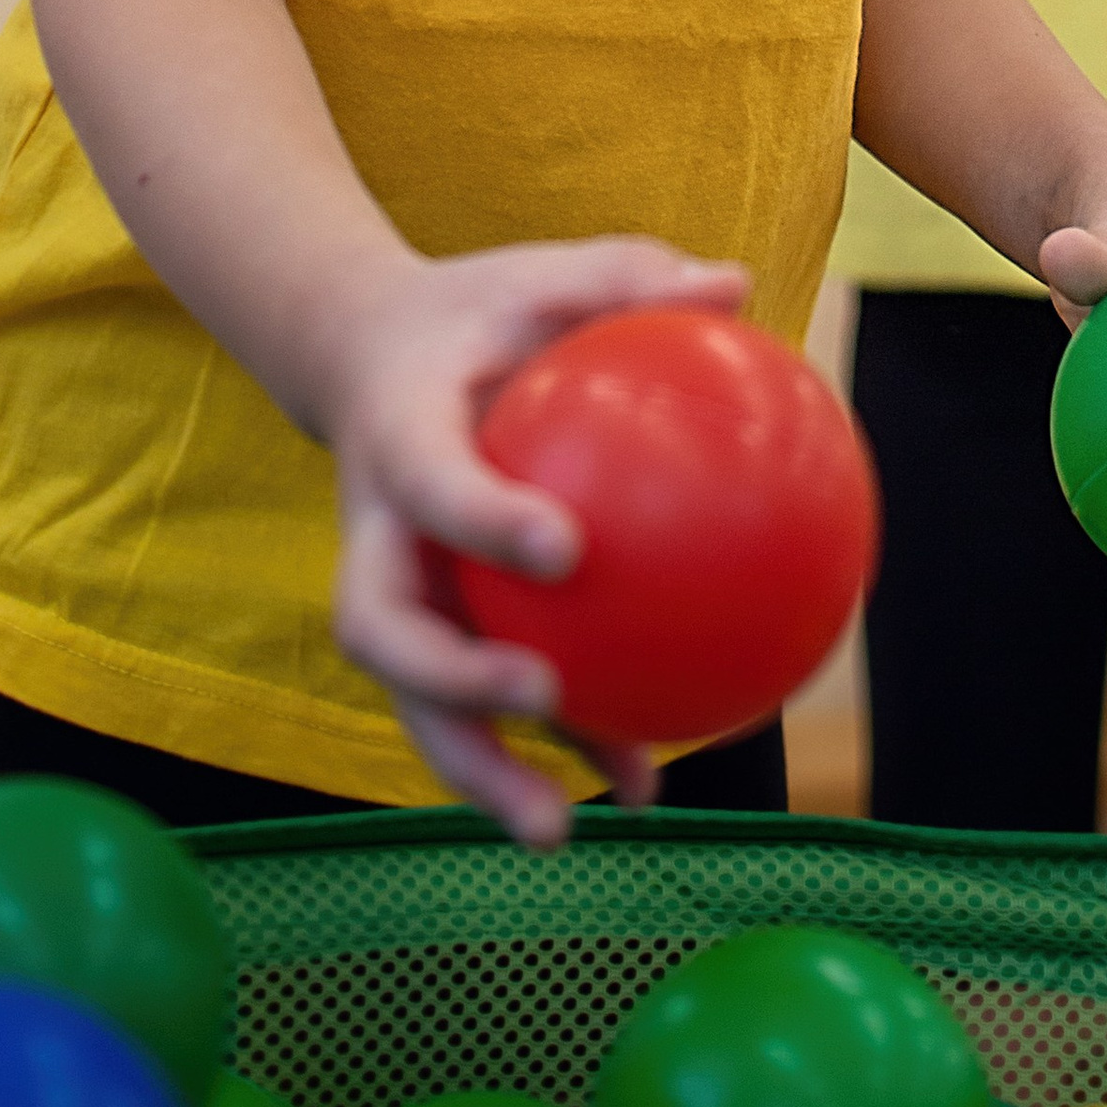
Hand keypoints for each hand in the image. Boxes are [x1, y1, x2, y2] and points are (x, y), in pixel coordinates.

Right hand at [321, 235, 748, 845]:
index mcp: (397, 435)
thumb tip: (737, 287)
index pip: (430, 483)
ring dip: (483, 771)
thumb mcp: (542, 274)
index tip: (566, 548)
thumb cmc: (477, 312)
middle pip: (384, 632)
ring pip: (418, 701)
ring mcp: (400, 594)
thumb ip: (626, 278)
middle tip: (542, 698)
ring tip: (562, 832)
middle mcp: (378, 532)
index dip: (483, 521)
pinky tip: (640, 789)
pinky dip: (553, 750)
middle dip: (453, 682)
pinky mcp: (436, 631)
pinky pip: (486, 705)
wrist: (369, 356)